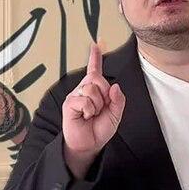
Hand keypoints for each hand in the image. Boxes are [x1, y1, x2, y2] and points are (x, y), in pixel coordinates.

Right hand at [62, 41, 125, 158]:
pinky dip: (89, 110)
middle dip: (104, 93)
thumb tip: (116, 87)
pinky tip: (86, 116)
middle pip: (97, 78)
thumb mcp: (115, 114)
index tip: (96, 44)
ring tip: (92, 114)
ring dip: (97, 105)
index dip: (95, 57)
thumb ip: (118, 100)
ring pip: (91, 89)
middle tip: (101, 108)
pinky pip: (84, 100)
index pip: (95, 70)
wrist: (89, 144)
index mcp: (96, 90)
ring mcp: (76, 95)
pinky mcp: (70, 103)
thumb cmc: (99, 129)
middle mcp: (84, 89)